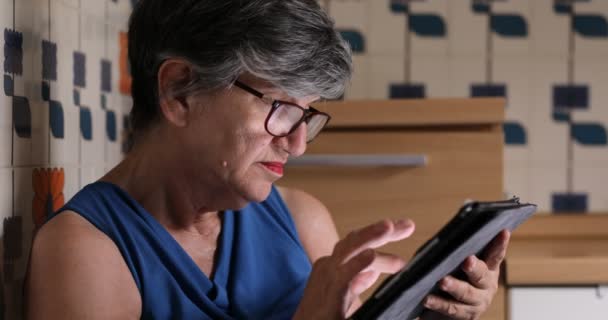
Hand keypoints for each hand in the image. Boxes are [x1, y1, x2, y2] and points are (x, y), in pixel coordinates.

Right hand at [293, 219, 415, 319]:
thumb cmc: (320, 315)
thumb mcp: (342, 297)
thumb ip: (356, 283)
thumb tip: (371, 273)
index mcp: (334, 266)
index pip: (359, 244)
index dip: (381, 234)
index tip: (406, 226)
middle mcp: (329, 267)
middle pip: (355, 241)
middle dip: (380, 231)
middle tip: (407, 225)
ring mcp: (327, 279)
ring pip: (348, 250)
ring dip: (369, 236)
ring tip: (389, 226)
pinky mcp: (329, 296)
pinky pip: (344, 277)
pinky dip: (357, 264)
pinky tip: (370, 255)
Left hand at [422, 230, 510, 319]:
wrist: (442, 307)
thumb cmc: (448, 274)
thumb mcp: (450, 260)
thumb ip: (450, 249)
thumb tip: (441, 235)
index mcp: (488, 268)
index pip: (495, 254)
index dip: (500, 244)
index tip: (503, 232)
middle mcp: (487, 285)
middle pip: (482, 276)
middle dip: (474, 268)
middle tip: (467, 261)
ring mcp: (477, 302)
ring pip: (466, 294)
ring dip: (454, 287)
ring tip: (442, 281)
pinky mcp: (465, 316)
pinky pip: (451, 309)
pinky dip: (438, 303)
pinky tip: (427, 298)